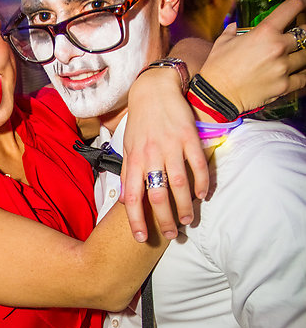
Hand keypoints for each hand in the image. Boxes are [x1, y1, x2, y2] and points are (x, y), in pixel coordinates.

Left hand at [121, 68, 208, 241]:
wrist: (154, 89)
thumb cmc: (140, 122)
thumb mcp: (127, 146)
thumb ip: (128, 173)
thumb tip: (125, 201)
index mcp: (134, 160)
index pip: (132, 197)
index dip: (136, 220)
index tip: (141, 238)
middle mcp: (151, 155)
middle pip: (157, 195)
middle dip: (164, 220)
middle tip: (171, 234)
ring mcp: (171, 146)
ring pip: (179, 184)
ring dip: (185, 206)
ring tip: (188, 219)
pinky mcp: (189, 137)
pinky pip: (197, 165)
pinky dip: (201, 183)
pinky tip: (202, 195)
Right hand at [201, 0, 305, 111]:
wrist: (216, 96)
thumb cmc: (217, 68)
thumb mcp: (222, 42)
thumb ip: (233, 31)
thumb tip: (235, 26)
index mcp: (265, 31)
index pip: (293, 7)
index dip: (301, 2)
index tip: (302, 4)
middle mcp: (278, 47)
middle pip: (305, 33)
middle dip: (303, 32)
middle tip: (297, 35)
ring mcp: (283, 68)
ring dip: (303, 54)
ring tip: (297, 55)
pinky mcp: (284, 86)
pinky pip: (304, 78)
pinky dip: (303, 74)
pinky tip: (299, 72)